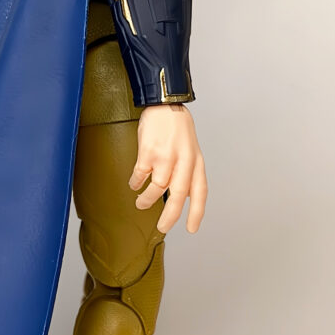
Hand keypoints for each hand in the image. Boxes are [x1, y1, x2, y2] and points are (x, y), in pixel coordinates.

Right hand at [129, 104, 206, 234]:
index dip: (197, 213)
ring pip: (157, 188)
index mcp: (196, 162)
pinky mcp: (149, 152)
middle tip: (163, 227)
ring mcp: (166, 156)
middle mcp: (183, 161)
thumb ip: (188, 172)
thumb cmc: (178, 128)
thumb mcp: (191, 150)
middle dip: (170, 216)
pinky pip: (141, 175)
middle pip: (178, 196)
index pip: (199, 192)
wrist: (165, 105)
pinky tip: (135, 184)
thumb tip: (181, 196)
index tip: (192, 229)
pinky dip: (136, 183)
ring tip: (141, 203)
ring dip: (147, 200)